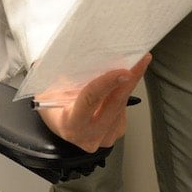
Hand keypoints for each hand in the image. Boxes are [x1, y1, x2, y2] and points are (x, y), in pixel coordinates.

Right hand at [34, 53, 151, 151]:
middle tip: (140, 60)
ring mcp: (103, 138)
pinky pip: (123, 112)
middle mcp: (88, 135)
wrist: (57, 123)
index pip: (90, 100)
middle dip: (129, 80)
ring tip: (133, 65)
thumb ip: (66, 76)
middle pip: (113, 104)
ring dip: (128, 85)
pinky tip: (122, 83)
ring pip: (121, 107)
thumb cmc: (52, 104)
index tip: (122, 71)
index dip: (106, 84)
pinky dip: (123, 95)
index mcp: (70, 124)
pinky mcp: (114, 134)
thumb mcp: (51, 89)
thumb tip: (82, 53)